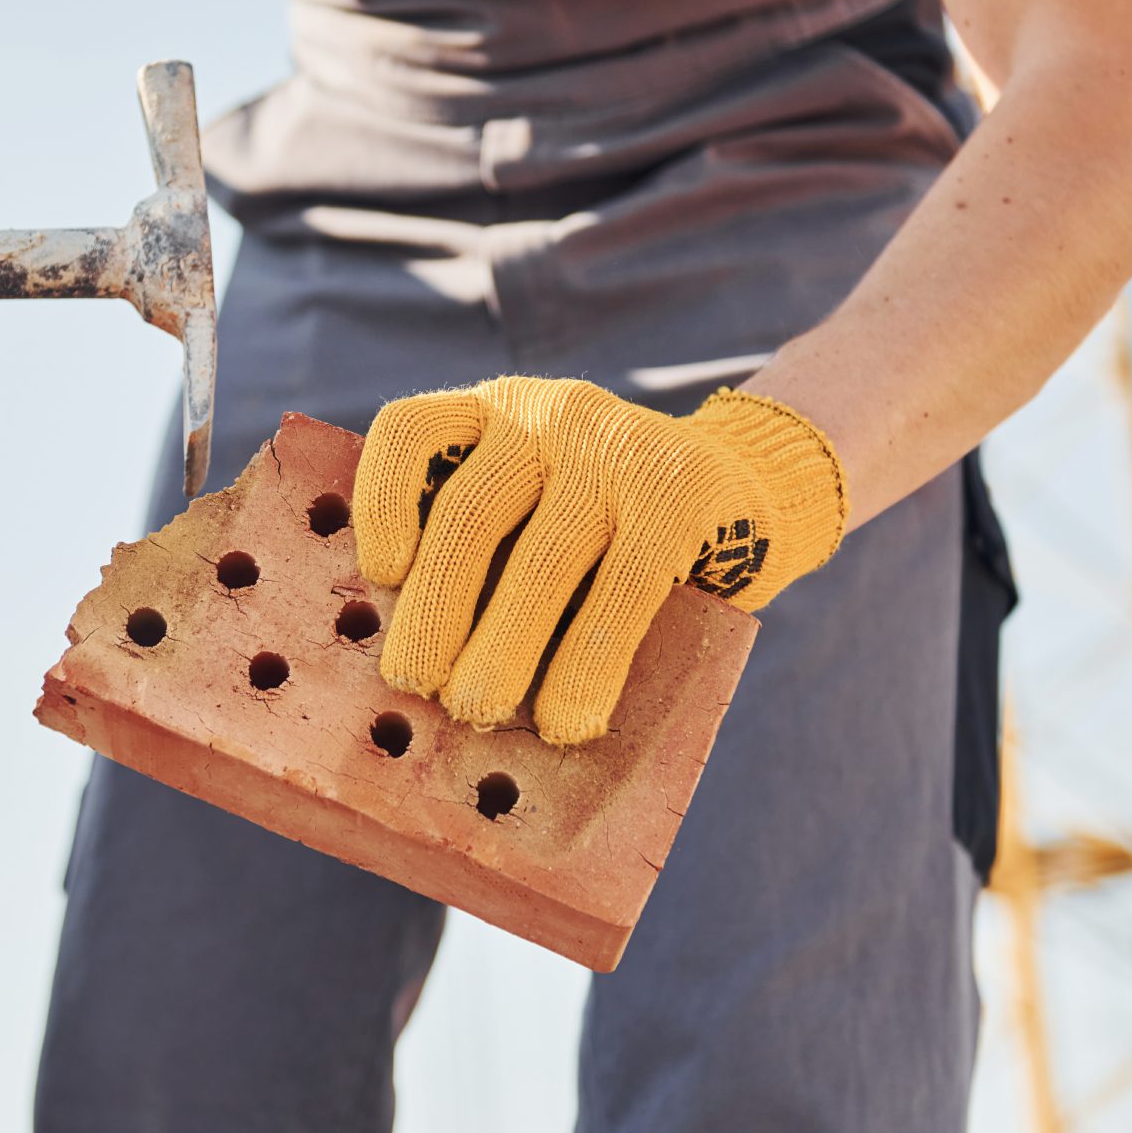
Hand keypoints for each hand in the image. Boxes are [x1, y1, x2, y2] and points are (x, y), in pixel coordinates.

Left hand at [352, 379, 848, 744]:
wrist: (750, 488)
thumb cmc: (605, 530)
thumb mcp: (534, 509)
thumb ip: (481, 554)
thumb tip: (416, 668)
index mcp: (490, 413)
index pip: (410, 430)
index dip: (381, 501)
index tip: (381, 576)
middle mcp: (548, 414)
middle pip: (471, 513)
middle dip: (437, 610)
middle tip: (413, 686)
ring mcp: (617, 448)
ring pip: (545, 556)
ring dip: (504, 647)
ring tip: (478, 710)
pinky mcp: (681, 493)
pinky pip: (624, 587)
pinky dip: (589, 663)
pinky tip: (568, 718)